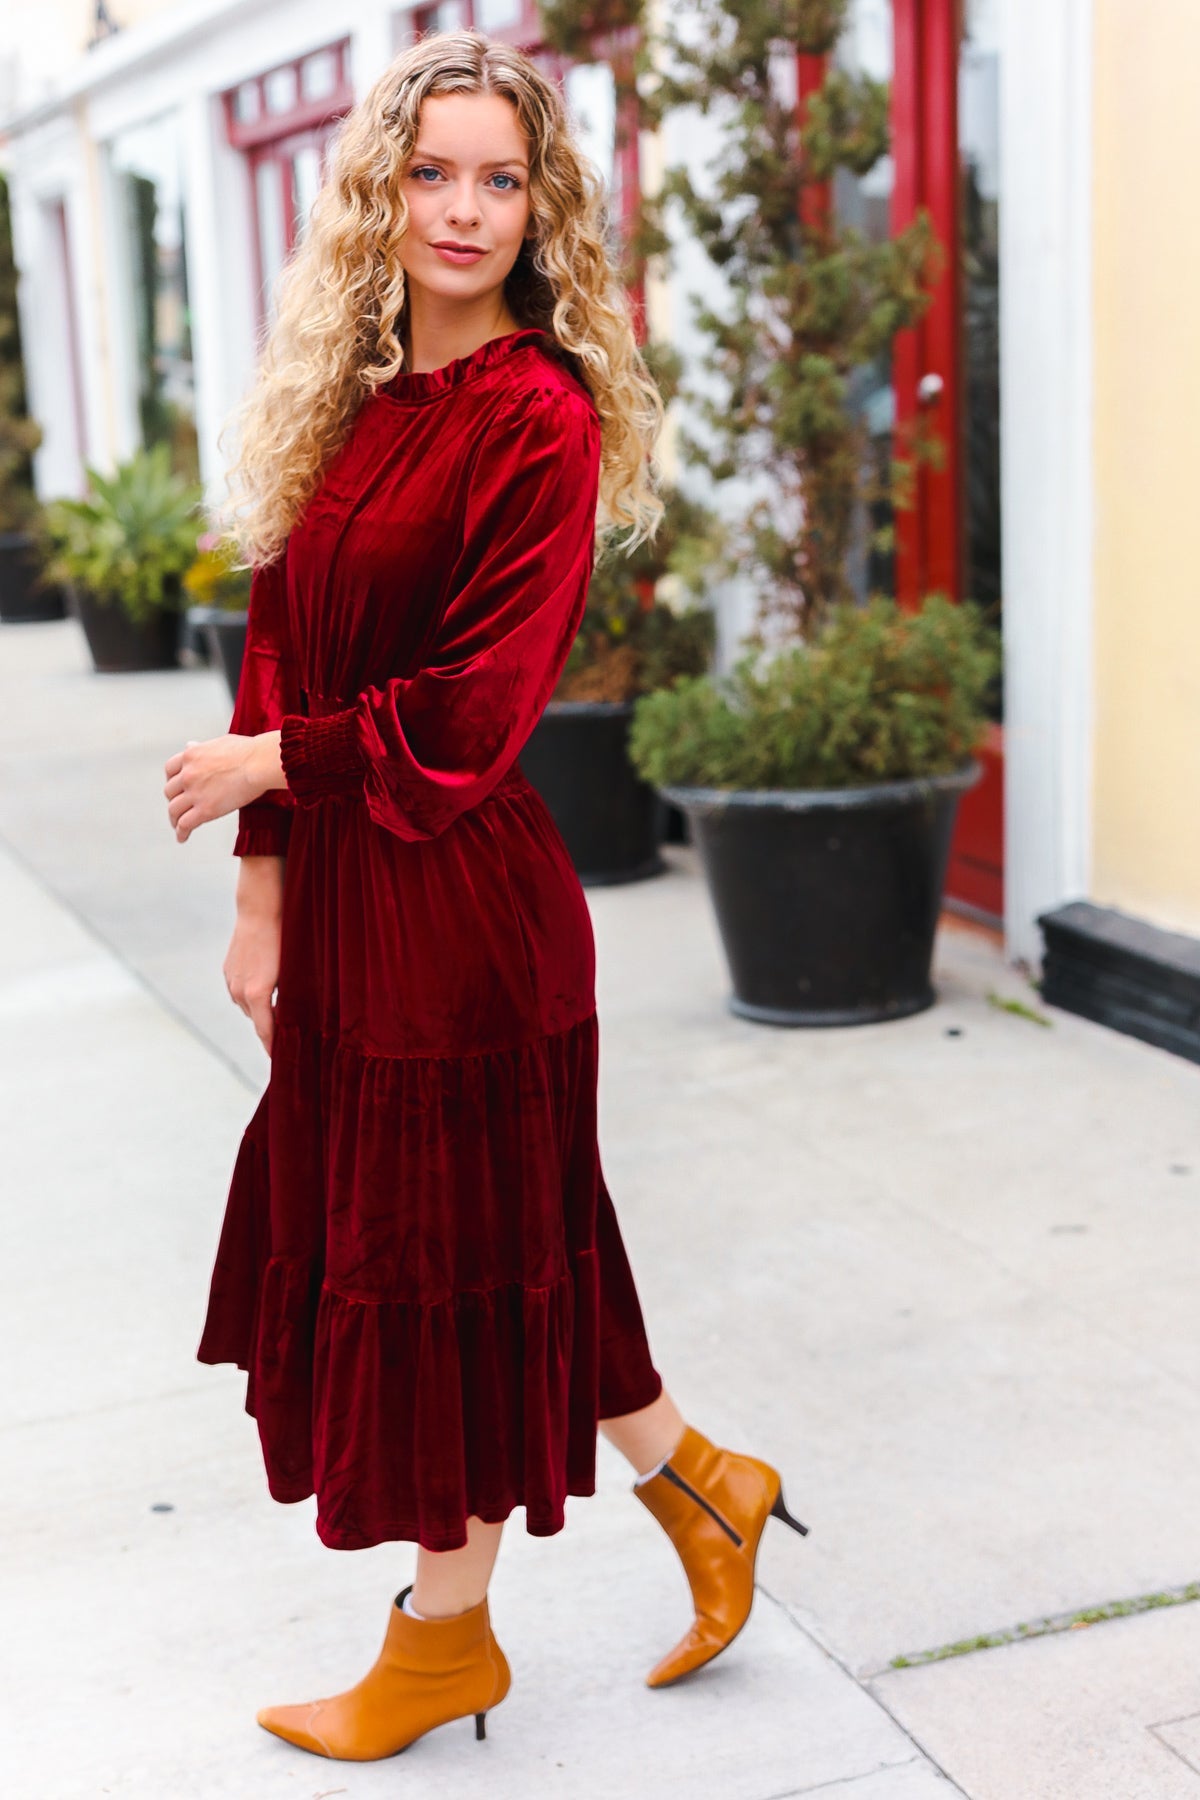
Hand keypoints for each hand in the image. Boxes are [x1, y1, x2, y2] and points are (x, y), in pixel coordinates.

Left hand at [164, 731, 282, 841]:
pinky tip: (182, 838)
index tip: (177, 788)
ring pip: (174, 810)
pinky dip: (181, 833)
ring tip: (178, 826)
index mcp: (190, 755)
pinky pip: (185, 824)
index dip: (172, 780)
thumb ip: (201, 747)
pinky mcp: (205, 810)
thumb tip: (190, 746)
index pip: (170, 769)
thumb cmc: (248, 751)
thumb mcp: (219, 743)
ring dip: (174, 819)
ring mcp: (195, 793)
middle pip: (170, 791)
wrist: (259, 763)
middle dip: (174, 800)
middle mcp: (188, 774)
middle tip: (180, 807)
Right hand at [224, 888, 282, 1057]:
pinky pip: (241, 992)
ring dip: (261, 1009)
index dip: (273, 1048)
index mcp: (258, 994)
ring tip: (278, 1006)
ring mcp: (231, 981)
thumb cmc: (285, 940)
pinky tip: (267, 985)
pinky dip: (252, 995)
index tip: (280, 1062)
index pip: (265, 1032)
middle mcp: (240, 991)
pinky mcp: (228, 971)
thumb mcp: (293, 972)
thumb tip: (292, 1018)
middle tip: (289, 1034)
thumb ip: (290, 998)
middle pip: (257, 1021)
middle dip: (270, 1027)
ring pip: (248, 1007)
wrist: (260, 911)